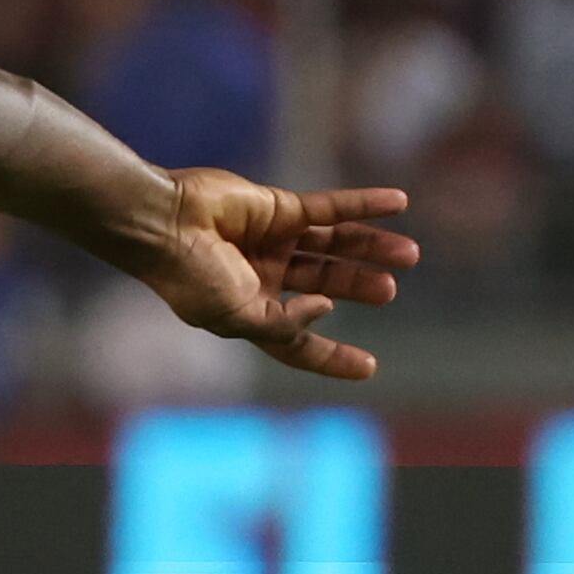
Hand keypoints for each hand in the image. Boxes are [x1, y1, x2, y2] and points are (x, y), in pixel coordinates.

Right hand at [124, 169, 417, 381]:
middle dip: (359, 286)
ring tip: (408, 255)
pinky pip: (330, 206)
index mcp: (250, 313)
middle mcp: (265, 278)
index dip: (332, 356)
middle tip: (390, 291)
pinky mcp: (279, 207)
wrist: (165, 225)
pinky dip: (364, 205)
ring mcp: (274, 240)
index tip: (369, 368)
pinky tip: (398, 204)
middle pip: (325, 283)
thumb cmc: (190, 278)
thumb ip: (281, 322)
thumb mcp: (236, 317)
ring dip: (370, 249)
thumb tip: (326, 307)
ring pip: (333, 245)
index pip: (298, 341)